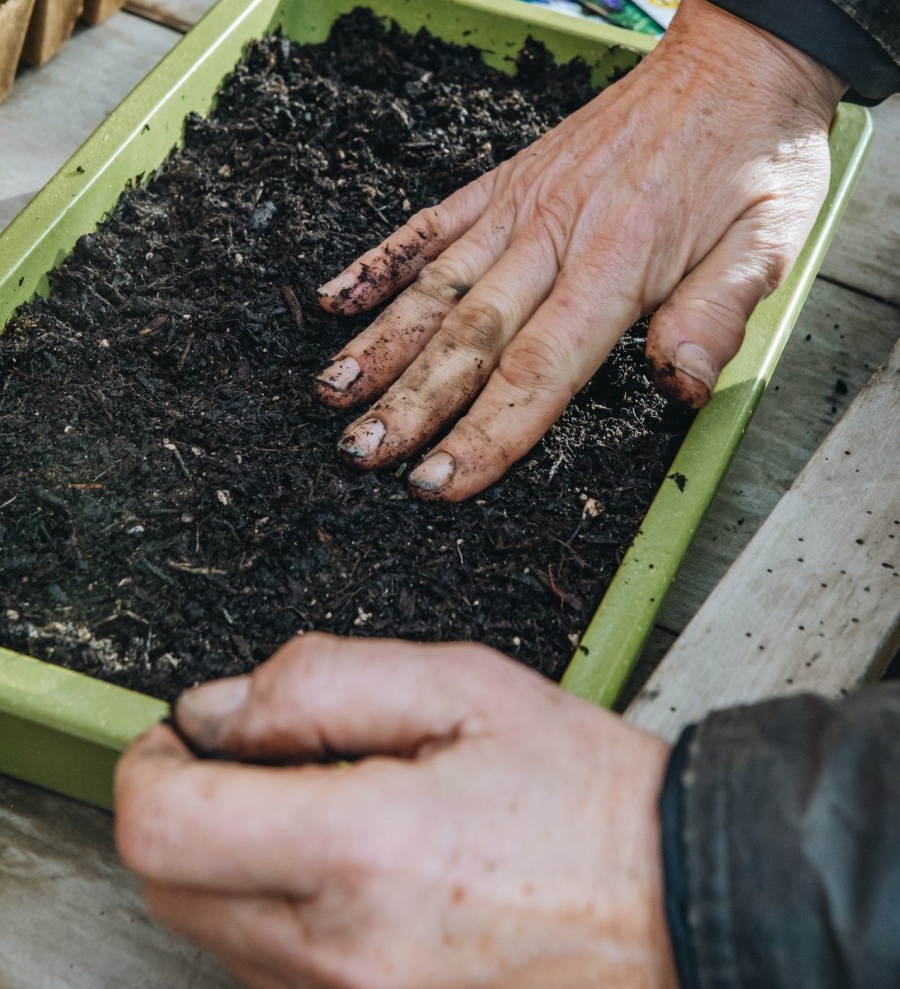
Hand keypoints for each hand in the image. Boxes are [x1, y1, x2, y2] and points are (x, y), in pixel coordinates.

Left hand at [117, 635, 675, 988]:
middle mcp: (342, 955)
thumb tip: (219, 708)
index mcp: (364, 850)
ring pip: (216, 934)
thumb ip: (323, 681)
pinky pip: (275, 975)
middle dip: (186, 809)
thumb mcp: (465, 688)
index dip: (147, 768)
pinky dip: (283, 914)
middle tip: (254, 760)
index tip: (175, 738)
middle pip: (170, 888)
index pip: (165, 829)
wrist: (680, 906)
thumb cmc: (586, 798)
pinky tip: (359, 874)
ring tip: (334, 813)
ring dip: (236, 863)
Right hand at [314, 0, 845, 500]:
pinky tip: (335, 297)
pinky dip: (381, 260)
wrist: (734, 60)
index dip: (486, 431)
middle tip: (360, 454)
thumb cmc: (754, 155)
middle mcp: (554, 234)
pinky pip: (432, 222)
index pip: (540, 366)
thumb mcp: (771, 239)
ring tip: (331, 393)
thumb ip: (718, 314)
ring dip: (379, 342)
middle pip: (470, 335)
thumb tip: (677, 388)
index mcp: (618, 262)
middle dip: (411, 402)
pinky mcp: (506, 179)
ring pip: (436, 285)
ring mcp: (521, 203)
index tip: (439, 480)